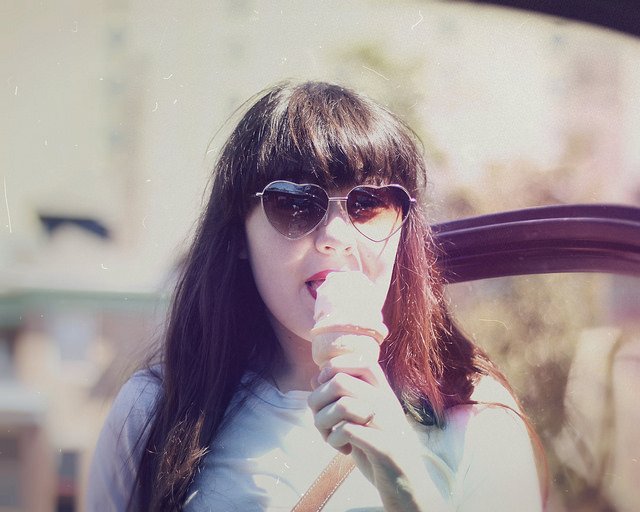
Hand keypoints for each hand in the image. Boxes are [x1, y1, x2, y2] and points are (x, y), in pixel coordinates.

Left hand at [308, 353, 449, 511]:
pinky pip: (347, 431)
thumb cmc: (379, 449)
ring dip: (322, 422)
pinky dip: (334, 440)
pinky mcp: (386, 447)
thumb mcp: (362, 419)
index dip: (336, 368)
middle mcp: (388, 403)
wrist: (409, 486)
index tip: (326, 389)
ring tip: (328, 436)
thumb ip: (343, 398)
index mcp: (384, 393)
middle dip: (318, 400)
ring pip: (341, 404)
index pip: (362, 361)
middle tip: (320, 419)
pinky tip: (341, 448)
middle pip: (340, 381)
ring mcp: (388, 424)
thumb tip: (316, 377)